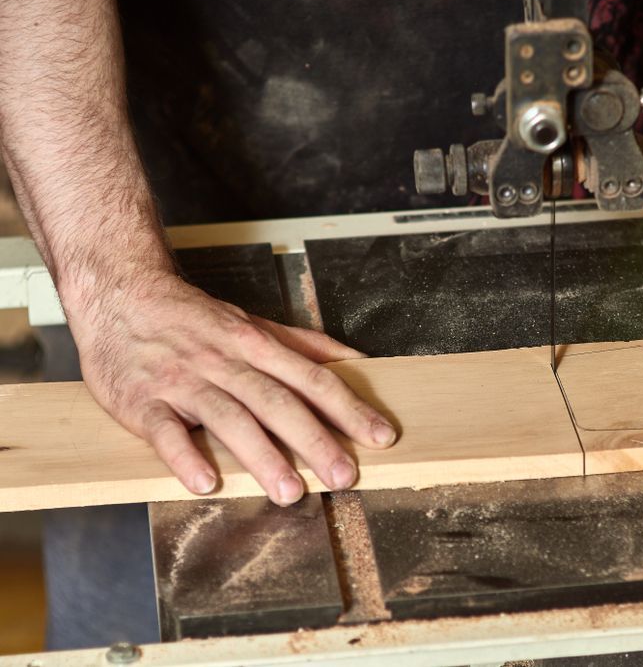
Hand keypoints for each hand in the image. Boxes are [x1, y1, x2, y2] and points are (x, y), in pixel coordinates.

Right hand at [68, 273, 395, 504]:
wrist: (120, 293)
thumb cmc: (195, 318)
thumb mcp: (254, 324)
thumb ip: (307, 345)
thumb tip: (359, 361)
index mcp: (257, 345)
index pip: (313, 378)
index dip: (349, 408)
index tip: (381, 435)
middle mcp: (226, 363)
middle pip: (278, 402)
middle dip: (315, 440)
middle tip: (344, 474)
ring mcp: (184, 382)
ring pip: (230, 418)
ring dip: (262, 456)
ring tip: (291, 490)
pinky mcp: (143, 401)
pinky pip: (165, 432)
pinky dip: (185, 457)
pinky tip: (205, 482)